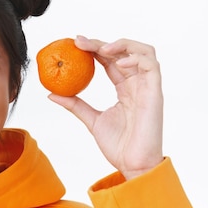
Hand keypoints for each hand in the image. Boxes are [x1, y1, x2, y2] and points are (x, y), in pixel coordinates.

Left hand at [48, 36, 163, 179]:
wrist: (132, 165)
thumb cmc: (117, 146)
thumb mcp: (91, 120)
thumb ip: (75, 104)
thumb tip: (51, 93)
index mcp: (124, 89)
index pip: (110, 61)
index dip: (94, 49)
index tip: (74, 43)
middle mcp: (137, 84)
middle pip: (122, 53)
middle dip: (100, 43)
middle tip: (79, 42)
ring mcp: (148, 87)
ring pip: (143, 51)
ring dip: (121, 45)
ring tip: (100, 49)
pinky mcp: (156, 92)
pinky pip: (151, 66)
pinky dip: (135, 58)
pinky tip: (117, 63)